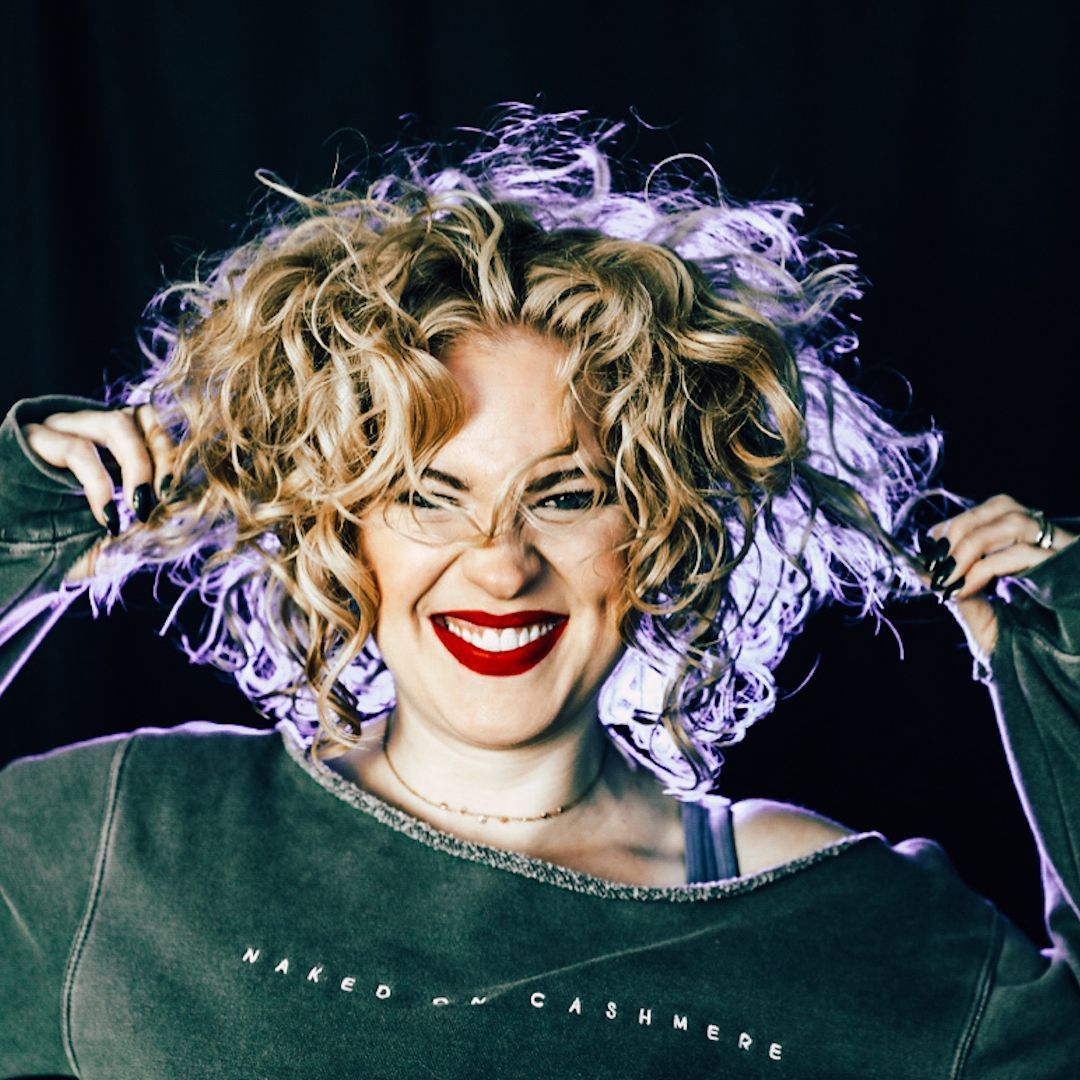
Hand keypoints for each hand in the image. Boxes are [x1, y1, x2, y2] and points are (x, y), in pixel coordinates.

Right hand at [21, 404, 177, 581]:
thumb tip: (184, 519)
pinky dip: (100, 483)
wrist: (2, 554)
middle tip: (167, 496)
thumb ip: (146, 529)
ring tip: (141, 507)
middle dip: (165, 455)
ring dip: (139, 466)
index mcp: (111, 445)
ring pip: (116, 423)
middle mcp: (89, 428)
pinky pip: (78, 449)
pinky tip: (106, 516)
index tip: (182, 493)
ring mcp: (61, 429)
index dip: (176, 452)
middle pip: (143, 415)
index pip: (156, 424)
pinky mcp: (32, 440)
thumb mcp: (112, 541)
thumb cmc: (59, 544)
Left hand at [919, 494, 1077, 660]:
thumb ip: (957, 590)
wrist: (1057, 673)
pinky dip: (986, 566)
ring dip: (971, 544)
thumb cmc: (1025, 649)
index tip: (931, 544)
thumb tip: (922, 568)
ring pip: (1013, 522)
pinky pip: (1025, 553)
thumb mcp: (983, 617)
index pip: (994, 509)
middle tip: (937, 561)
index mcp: (1029, 547)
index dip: (959, 521)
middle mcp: (1048, 543)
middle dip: (961, 529)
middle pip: (1002, 506)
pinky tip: (967, 586)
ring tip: (949, 575)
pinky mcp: (1067, 570)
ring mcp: (1061, 554)